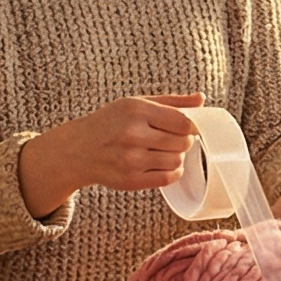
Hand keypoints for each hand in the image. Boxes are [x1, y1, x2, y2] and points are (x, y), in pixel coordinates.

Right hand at [18, 93, 204, 215]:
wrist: (78, 149)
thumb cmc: (110, 122)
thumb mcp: (136, 103)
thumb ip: (171, 102)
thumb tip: (201, 100)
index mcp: (136, 111)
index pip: (183, 122)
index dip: (192, 126)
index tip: (188, 127)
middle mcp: (133, 135)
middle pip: (183, 142)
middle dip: (184, 141)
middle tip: (173, 138)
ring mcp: (131, 160)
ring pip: (177, 160)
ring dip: (177, 156)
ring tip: (163, 150)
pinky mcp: (131, 180)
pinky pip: (168, 178)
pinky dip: (172, 171)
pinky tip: (162, 163)